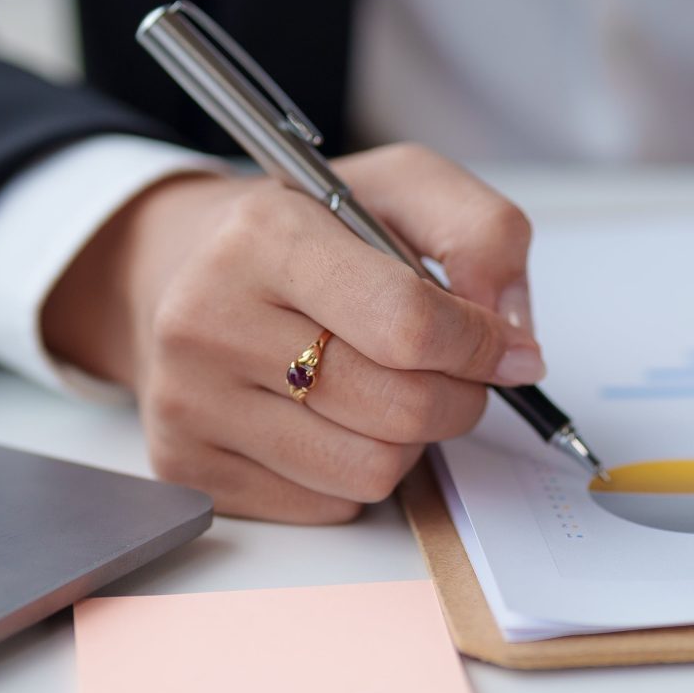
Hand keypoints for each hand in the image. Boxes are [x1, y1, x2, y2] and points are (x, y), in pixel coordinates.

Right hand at [40, 144, 544, 522]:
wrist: (179, 265)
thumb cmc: (302, 230)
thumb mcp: (400, 187)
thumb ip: (482, 234)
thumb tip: (514, 341)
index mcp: (264, 235)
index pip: (408, 324)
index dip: (479, 345)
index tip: (503, 346)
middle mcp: (209, 318)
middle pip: (399, 408)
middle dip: (459, 397)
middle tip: (456, 371)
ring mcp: (188, 400)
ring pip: (370, 470)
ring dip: (410, 440)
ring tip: (388, 388)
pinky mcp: (186, 464)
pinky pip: (327, 505)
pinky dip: (355, 468)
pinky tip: (332, 417)